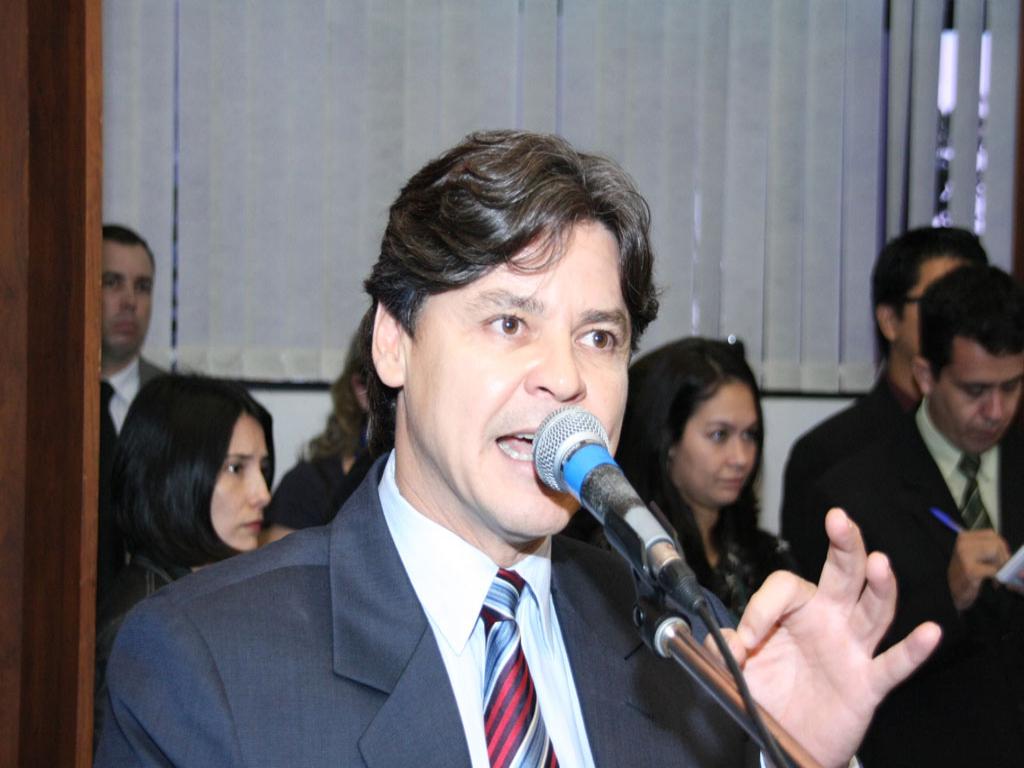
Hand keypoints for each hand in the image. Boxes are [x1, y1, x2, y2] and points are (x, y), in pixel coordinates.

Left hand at [713, 508, 940, 767]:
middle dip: (844, 545)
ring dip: (879, 587)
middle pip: (844, 574)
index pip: (787, 585)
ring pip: (873, 610)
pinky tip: (929, 632)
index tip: (746, 639)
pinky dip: (913, 650)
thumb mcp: (738, 668)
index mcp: (799, 610)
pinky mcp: (868, 684)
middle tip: (839, 519)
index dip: (763, 606)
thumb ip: (722, 650)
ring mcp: (852, 650)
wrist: (788, 740)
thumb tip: (729, 641)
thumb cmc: (771, 694)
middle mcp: (831, 621)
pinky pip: (894, 665)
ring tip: (880, 562)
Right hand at [947, 529, 1009, 609]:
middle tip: (1000, 569)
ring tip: (995, 575)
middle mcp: (962, 544)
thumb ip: (987, 547)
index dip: (1001, 546)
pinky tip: (992, 583)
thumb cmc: (965, 573)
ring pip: (995, 553)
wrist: (953, 591)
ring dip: (1000, 566)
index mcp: (964, 537)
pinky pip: (994, 570)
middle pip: (995, 543)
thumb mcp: (973, 554)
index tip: (1002, 558)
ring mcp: (965, 556)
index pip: (991, 534)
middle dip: (1002, 557)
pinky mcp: (970, 570)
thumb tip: (1005, 549)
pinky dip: (997, 577)